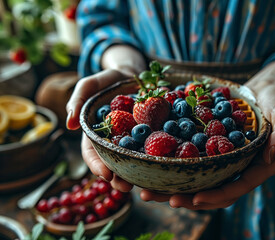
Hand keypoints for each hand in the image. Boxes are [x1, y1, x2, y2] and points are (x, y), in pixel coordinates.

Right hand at [66, 45, 145, 189]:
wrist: (133, 73)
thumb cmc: (108, 80)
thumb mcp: (90, 85)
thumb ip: (77, 100)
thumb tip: (68, 124)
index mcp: (96, 134)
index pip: (93, 153)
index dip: (97, 165)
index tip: (105, 174)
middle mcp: (114, 141)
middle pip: (114, 163)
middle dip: (118, 178)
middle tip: (125, 186)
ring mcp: (133, 140)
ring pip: (133, 161)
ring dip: (137, 174)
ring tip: (144, 185)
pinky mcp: (151, 135)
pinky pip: (153, 148)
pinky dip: (155, 159)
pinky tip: (162, 165)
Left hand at [140, 60, 274, 209]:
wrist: (262, 89)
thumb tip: (270, 158)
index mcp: (259, 167)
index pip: (237, 188)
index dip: (217, 195)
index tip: (194, 198)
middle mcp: (240, 168)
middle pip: (214, 191)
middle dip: (188, 199)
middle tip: (162, 198)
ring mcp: (226, 161)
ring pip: (201, 181)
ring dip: (175, 189)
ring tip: (148, 191)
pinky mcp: (214, 151)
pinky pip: (195, 164)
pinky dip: (176, 169)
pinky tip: (155, 168)